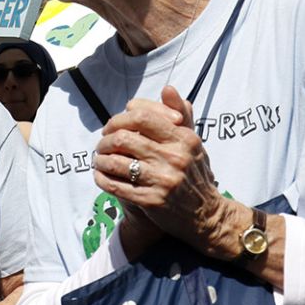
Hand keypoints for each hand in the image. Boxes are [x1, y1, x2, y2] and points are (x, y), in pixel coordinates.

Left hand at [93, 86, 240, 258]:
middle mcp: (174, 157)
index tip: (112, 127)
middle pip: (123, 137)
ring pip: (115, 162)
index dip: (119, 119)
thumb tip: (167, 88)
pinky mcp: (152, 201)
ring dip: (100, 160)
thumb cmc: (194, 174)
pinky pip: (115, 186)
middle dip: (105, 140)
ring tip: (98, 160)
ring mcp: (163, 180)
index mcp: (184, 139)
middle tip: (101, 144)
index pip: (142, 117)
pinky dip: (102, 179)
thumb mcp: (193, 143)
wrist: (207, 216)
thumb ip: (180, 115)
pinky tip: (100, 176)